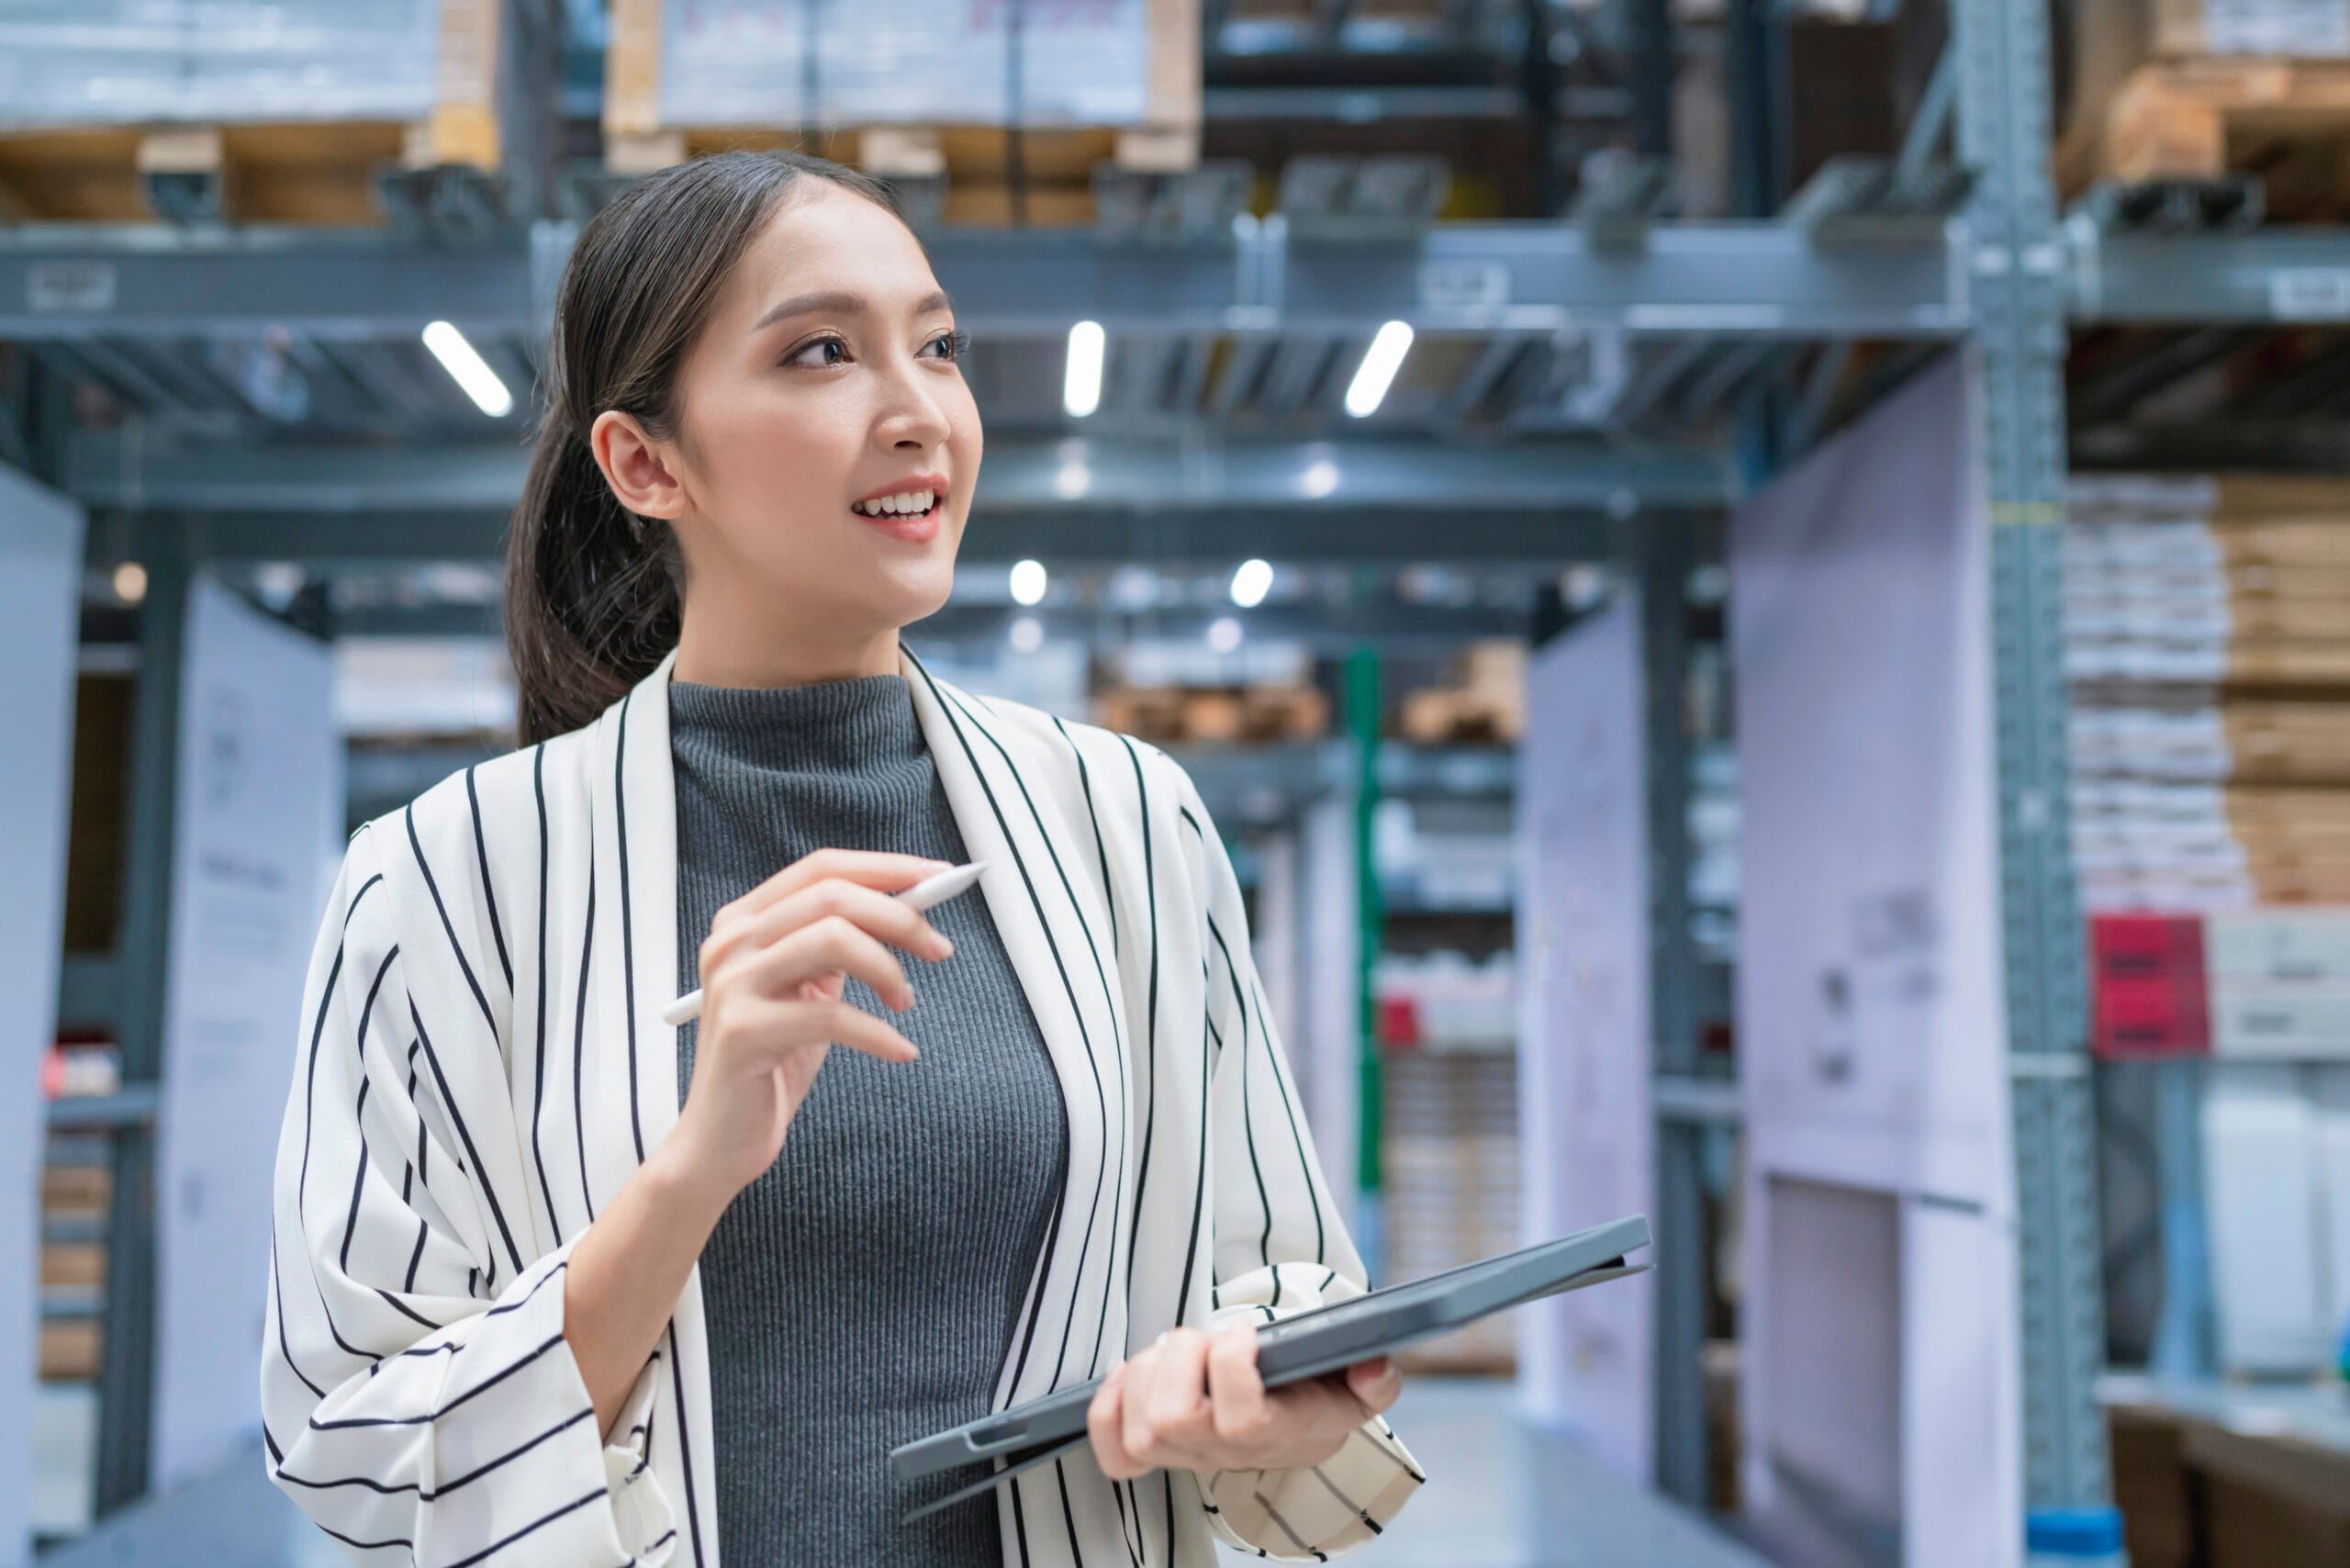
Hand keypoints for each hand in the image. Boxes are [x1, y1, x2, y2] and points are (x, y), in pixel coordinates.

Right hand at [667, 848, 955, 1202]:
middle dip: (900, 917)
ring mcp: (732, 984)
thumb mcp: (809, 989)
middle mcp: (731, 942)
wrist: (720, 1139)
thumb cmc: (774, 1059)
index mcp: (744, 920)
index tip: (941, 878)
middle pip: (832, 896)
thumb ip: (842, 943)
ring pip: (834, 939)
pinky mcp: (742, 1032)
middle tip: (939, 949)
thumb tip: (912, 905)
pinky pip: (832, 1015)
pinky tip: (900, 1051)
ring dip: (889, 969)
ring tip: (905, 1003)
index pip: (822, 868)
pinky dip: (880, 1033)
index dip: (887, 868)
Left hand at [1084, 1321, 1402, 1480]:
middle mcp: (1226, 1453)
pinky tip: (1131, 1373)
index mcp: (1277, 1436)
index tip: (1244, 1329)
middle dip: (1182, 1356)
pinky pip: (1113, 1448)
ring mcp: (1186, 1456)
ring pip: (1141, 1423)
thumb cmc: (1318, 1397)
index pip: (1240, 1419)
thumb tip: (1372, 1365)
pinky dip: (1109, 1406)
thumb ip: (1375, 1378)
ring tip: (1180, 1349)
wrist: (1293, 1429)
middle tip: (1205, 1336)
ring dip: (1149, 1369)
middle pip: (1174, 1418)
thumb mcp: (1359, 1387)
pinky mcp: (1154, 1453)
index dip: (1231, 1364)